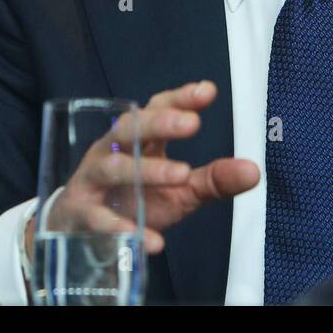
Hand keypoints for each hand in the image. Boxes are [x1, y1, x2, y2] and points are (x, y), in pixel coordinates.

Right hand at [27, 80, 258, 257]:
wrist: (78, 232)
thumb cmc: (133, 201)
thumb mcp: (179, 191)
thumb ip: (213, 179)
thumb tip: (253, 170)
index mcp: (138, 139)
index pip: (157, 109)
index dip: (180, 99)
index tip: (208, 91)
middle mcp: (112, 151)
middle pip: (131, 127)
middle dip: (160, 122)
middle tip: (192, 123)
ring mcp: (92, 181)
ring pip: (115, 167)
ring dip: (148, 170)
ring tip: (181, 175)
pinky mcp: (80, 213)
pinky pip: (100, 219)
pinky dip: (123, 229)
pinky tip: (151, 241)